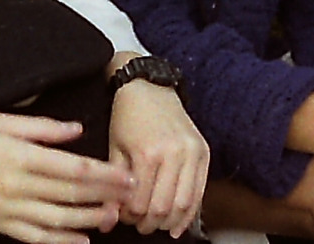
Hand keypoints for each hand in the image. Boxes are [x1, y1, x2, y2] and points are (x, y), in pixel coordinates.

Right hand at [0, 113, 132, 243]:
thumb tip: (77, 130)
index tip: (127, 174)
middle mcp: (16, 185)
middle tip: (132, 195)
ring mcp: (6, 209)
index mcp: (18, 155)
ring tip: (114, 217)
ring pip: (58, 221)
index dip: (104, 174)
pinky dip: (61, 242)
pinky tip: (81, 241)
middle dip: (106, 197)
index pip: (73, 169)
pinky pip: (35, 238)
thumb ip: (41, 127)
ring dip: (90, 221)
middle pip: (71, 196)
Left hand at [109, 79, 208, 236]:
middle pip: (164, 208)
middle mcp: (173, 153)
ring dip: (170, 222)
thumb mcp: (114, 148)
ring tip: (158, 225)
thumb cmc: (127, 117)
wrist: (149, 87)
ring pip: (185, 204)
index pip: (140, 203)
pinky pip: (200, 191)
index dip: (131, 217)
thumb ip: (113, 186)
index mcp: (147, 153)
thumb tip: (109, 220)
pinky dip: (190, 212)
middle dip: (150, 223)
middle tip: (140, 225)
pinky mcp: (203, 152)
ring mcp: (191, 153)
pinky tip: (179, 223)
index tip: (125, 218)